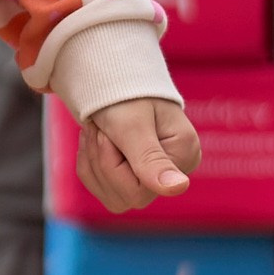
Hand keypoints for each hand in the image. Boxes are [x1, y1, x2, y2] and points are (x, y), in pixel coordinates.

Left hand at [74, 95, 201, 215]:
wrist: (114, 76)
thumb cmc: (125, 94)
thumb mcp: (133, 125)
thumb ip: (151, 159)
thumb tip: (178, 188)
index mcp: (184, 155)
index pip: (140, 191)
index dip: (113, 165)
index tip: (107, 131)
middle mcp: (176, 171)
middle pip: (126, 198)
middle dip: (101, 161)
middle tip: (98, 128)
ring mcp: (156, 177)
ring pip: (112, 196)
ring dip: (93, 161)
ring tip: (98, 130)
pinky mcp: (136, 178)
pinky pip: (102, 188)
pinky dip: (89, 163)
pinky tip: (95, 140)